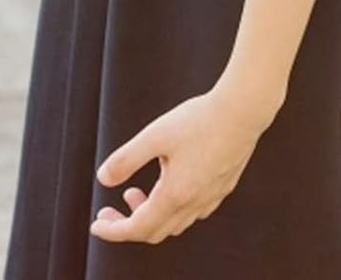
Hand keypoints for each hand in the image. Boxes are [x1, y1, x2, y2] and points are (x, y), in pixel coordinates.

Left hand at [89, 78, 279, 244]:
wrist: (244, 109)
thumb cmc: (201, 119)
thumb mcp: (156, 134)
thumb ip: (127, 159)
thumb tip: (103, 179)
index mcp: (175, 195)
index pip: (137, 228)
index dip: (113, 230)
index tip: (96, 224)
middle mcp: (194, 203)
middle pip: (155, 231)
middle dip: (128, 224)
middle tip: (110, 209)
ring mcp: (211, 197)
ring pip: (174, 224)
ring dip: (150, 215)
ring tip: (135, 192)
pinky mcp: (223, 187)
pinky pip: (192, 212)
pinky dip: (171, 208)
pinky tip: (168, 183)